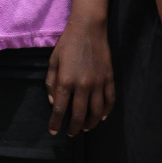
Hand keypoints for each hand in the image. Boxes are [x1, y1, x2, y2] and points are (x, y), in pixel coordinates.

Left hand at [46, 15, 114, 136]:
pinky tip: (102, 117)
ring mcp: (98, 83)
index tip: (53, 131)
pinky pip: (110, 101)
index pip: (60, 109)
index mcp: (66, 80)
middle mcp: (83, 85)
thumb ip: (51, 82)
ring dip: (90, 124)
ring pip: (96, 112)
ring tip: (84, 128)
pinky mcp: (109, 79)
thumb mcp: (53, 61)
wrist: (88, 29)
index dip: (55, 123)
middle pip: (78, 115)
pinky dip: (106, 112)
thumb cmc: (67, 43)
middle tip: (70, 134)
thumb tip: (53, 101)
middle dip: (73, 128)